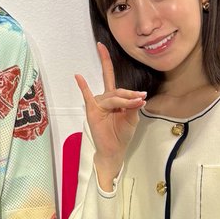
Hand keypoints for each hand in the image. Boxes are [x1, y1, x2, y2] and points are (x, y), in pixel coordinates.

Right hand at [74, 43, 145, 187]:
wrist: (114, 150)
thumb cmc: (121, 134)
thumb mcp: (132, 119)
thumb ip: (132, 106)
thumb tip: (137, 98)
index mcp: (114, 98)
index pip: (111, 77)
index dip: (112, 68)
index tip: (120, 69)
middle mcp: (105, 98)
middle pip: (117, 90)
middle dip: (129, 94)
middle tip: (140, 99)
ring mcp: (98, 104)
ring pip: (113, 97)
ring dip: (125, 101)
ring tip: (136, 104)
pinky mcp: (92, 111)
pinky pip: (88, 96)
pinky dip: (83, 87)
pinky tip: (79, 76)